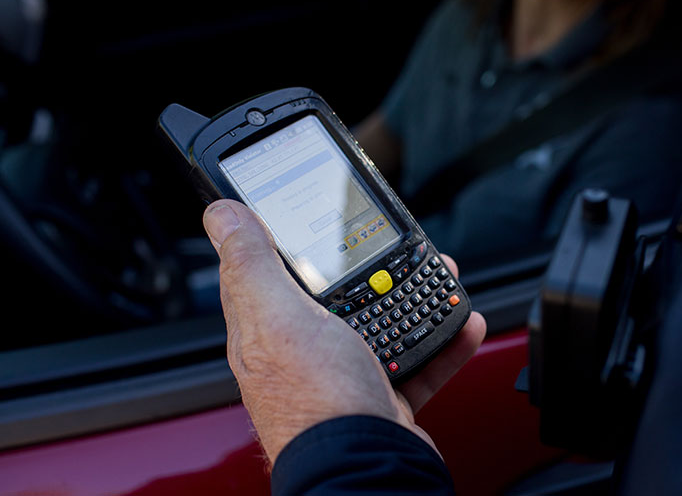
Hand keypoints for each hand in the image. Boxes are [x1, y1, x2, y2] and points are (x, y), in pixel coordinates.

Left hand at [202, 199, 486, 463]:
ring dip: (413, 296)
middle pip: (336, 292)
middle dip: (368, 265)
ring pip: (381, 322)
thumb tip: (221, 215)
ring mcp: (345, 376)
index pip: (268, 270)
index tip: (313, 213)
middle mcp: (303, 352)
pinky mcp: (383, 397)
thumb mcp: (279, 315)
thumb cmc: (318, 400)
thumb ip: (252, 263)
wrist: (368, 468)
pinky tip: (461, 323)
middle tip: (394, 244)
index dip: (288, 238)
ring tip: (438, 273)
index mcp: (268, 329)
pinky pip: (417, 360)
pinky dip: (442, 341)